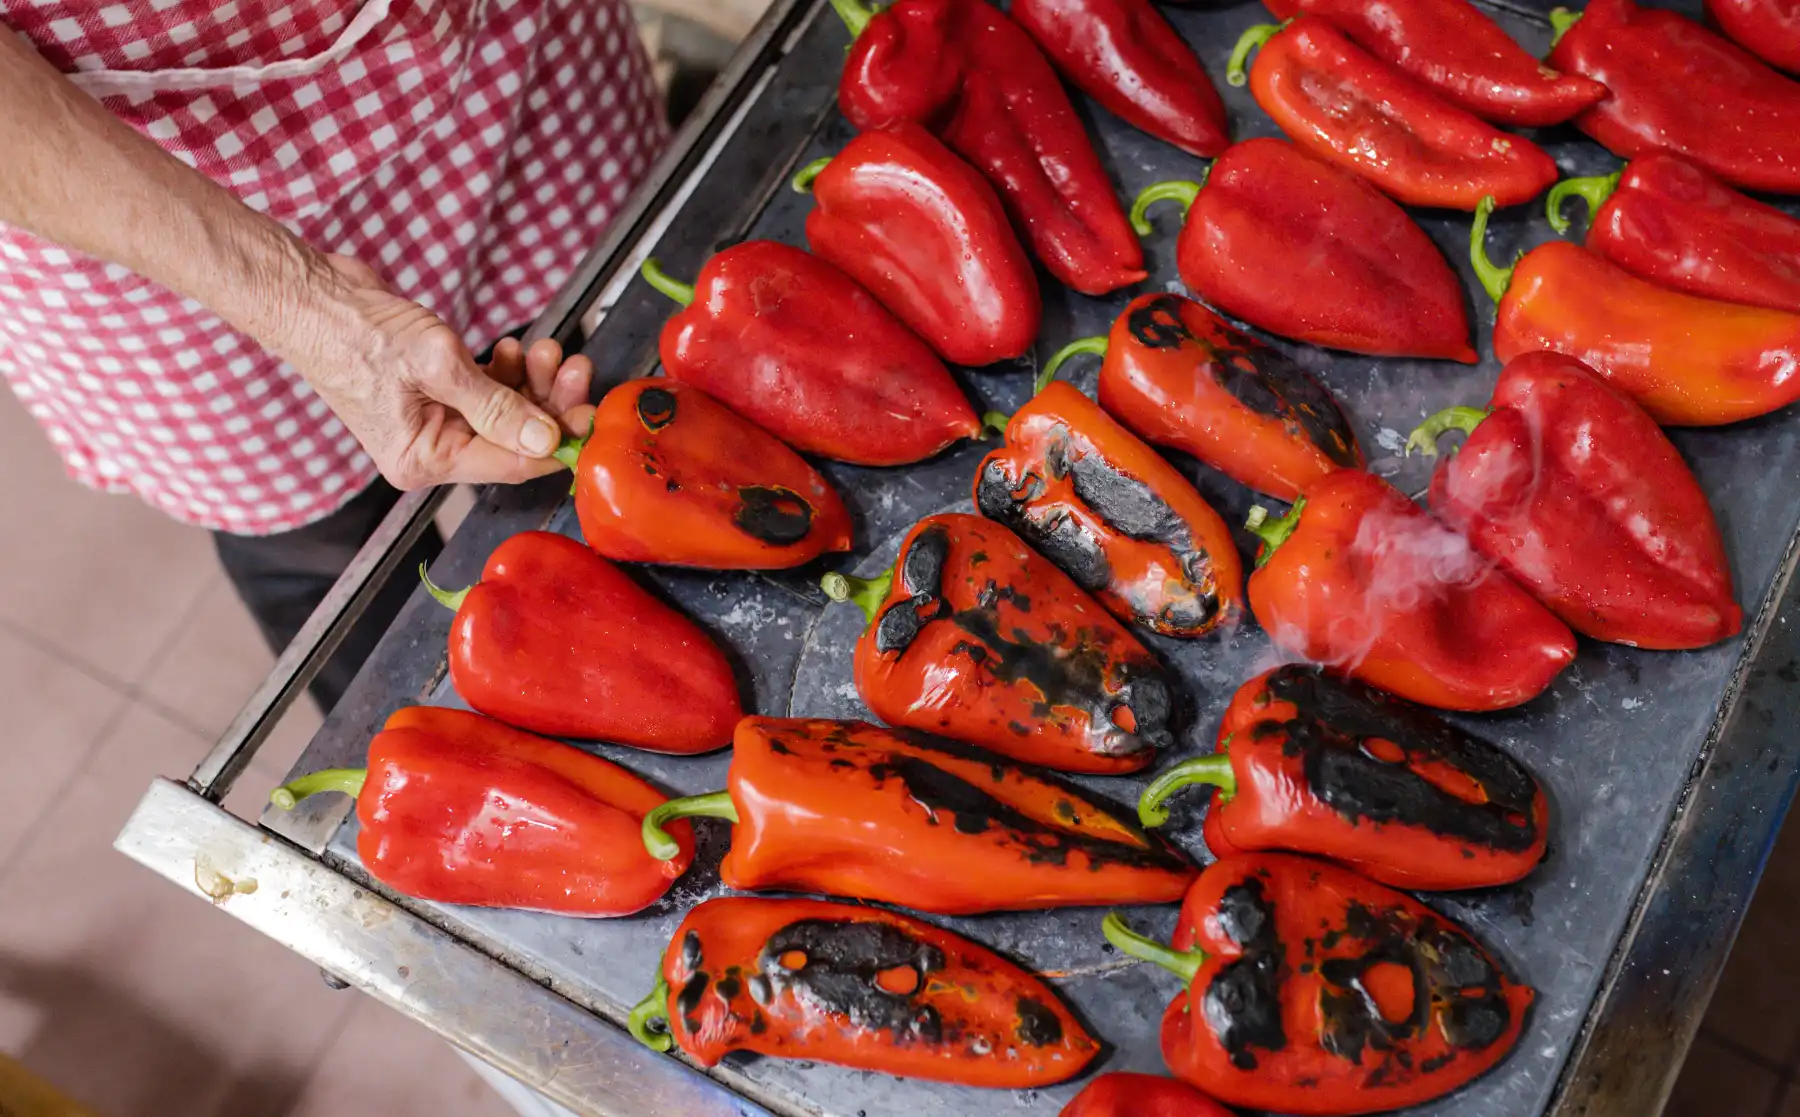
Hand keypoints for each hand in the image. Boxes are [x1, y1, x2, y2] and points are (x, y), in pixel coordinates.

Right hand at [281, 253, 595, 489]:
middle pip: (512, 438)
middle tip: (575, 368)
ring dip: (531, 382)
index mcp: (425, 460)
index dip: (555, 441)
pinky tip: (514, 349)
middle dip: (548, 403)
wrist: (311, 297)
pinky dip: (506, 373)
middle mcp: (430, 449)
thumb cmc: (357, 333)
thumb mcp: (438, 366)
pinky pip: (487, 392)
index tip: (590, 415)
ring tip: (545, 349)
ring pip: (504, 412)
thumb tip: (545, 439)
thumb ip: (496, 406)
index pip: (510, 463)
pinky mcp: (435, 393)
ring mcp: (433, 421)